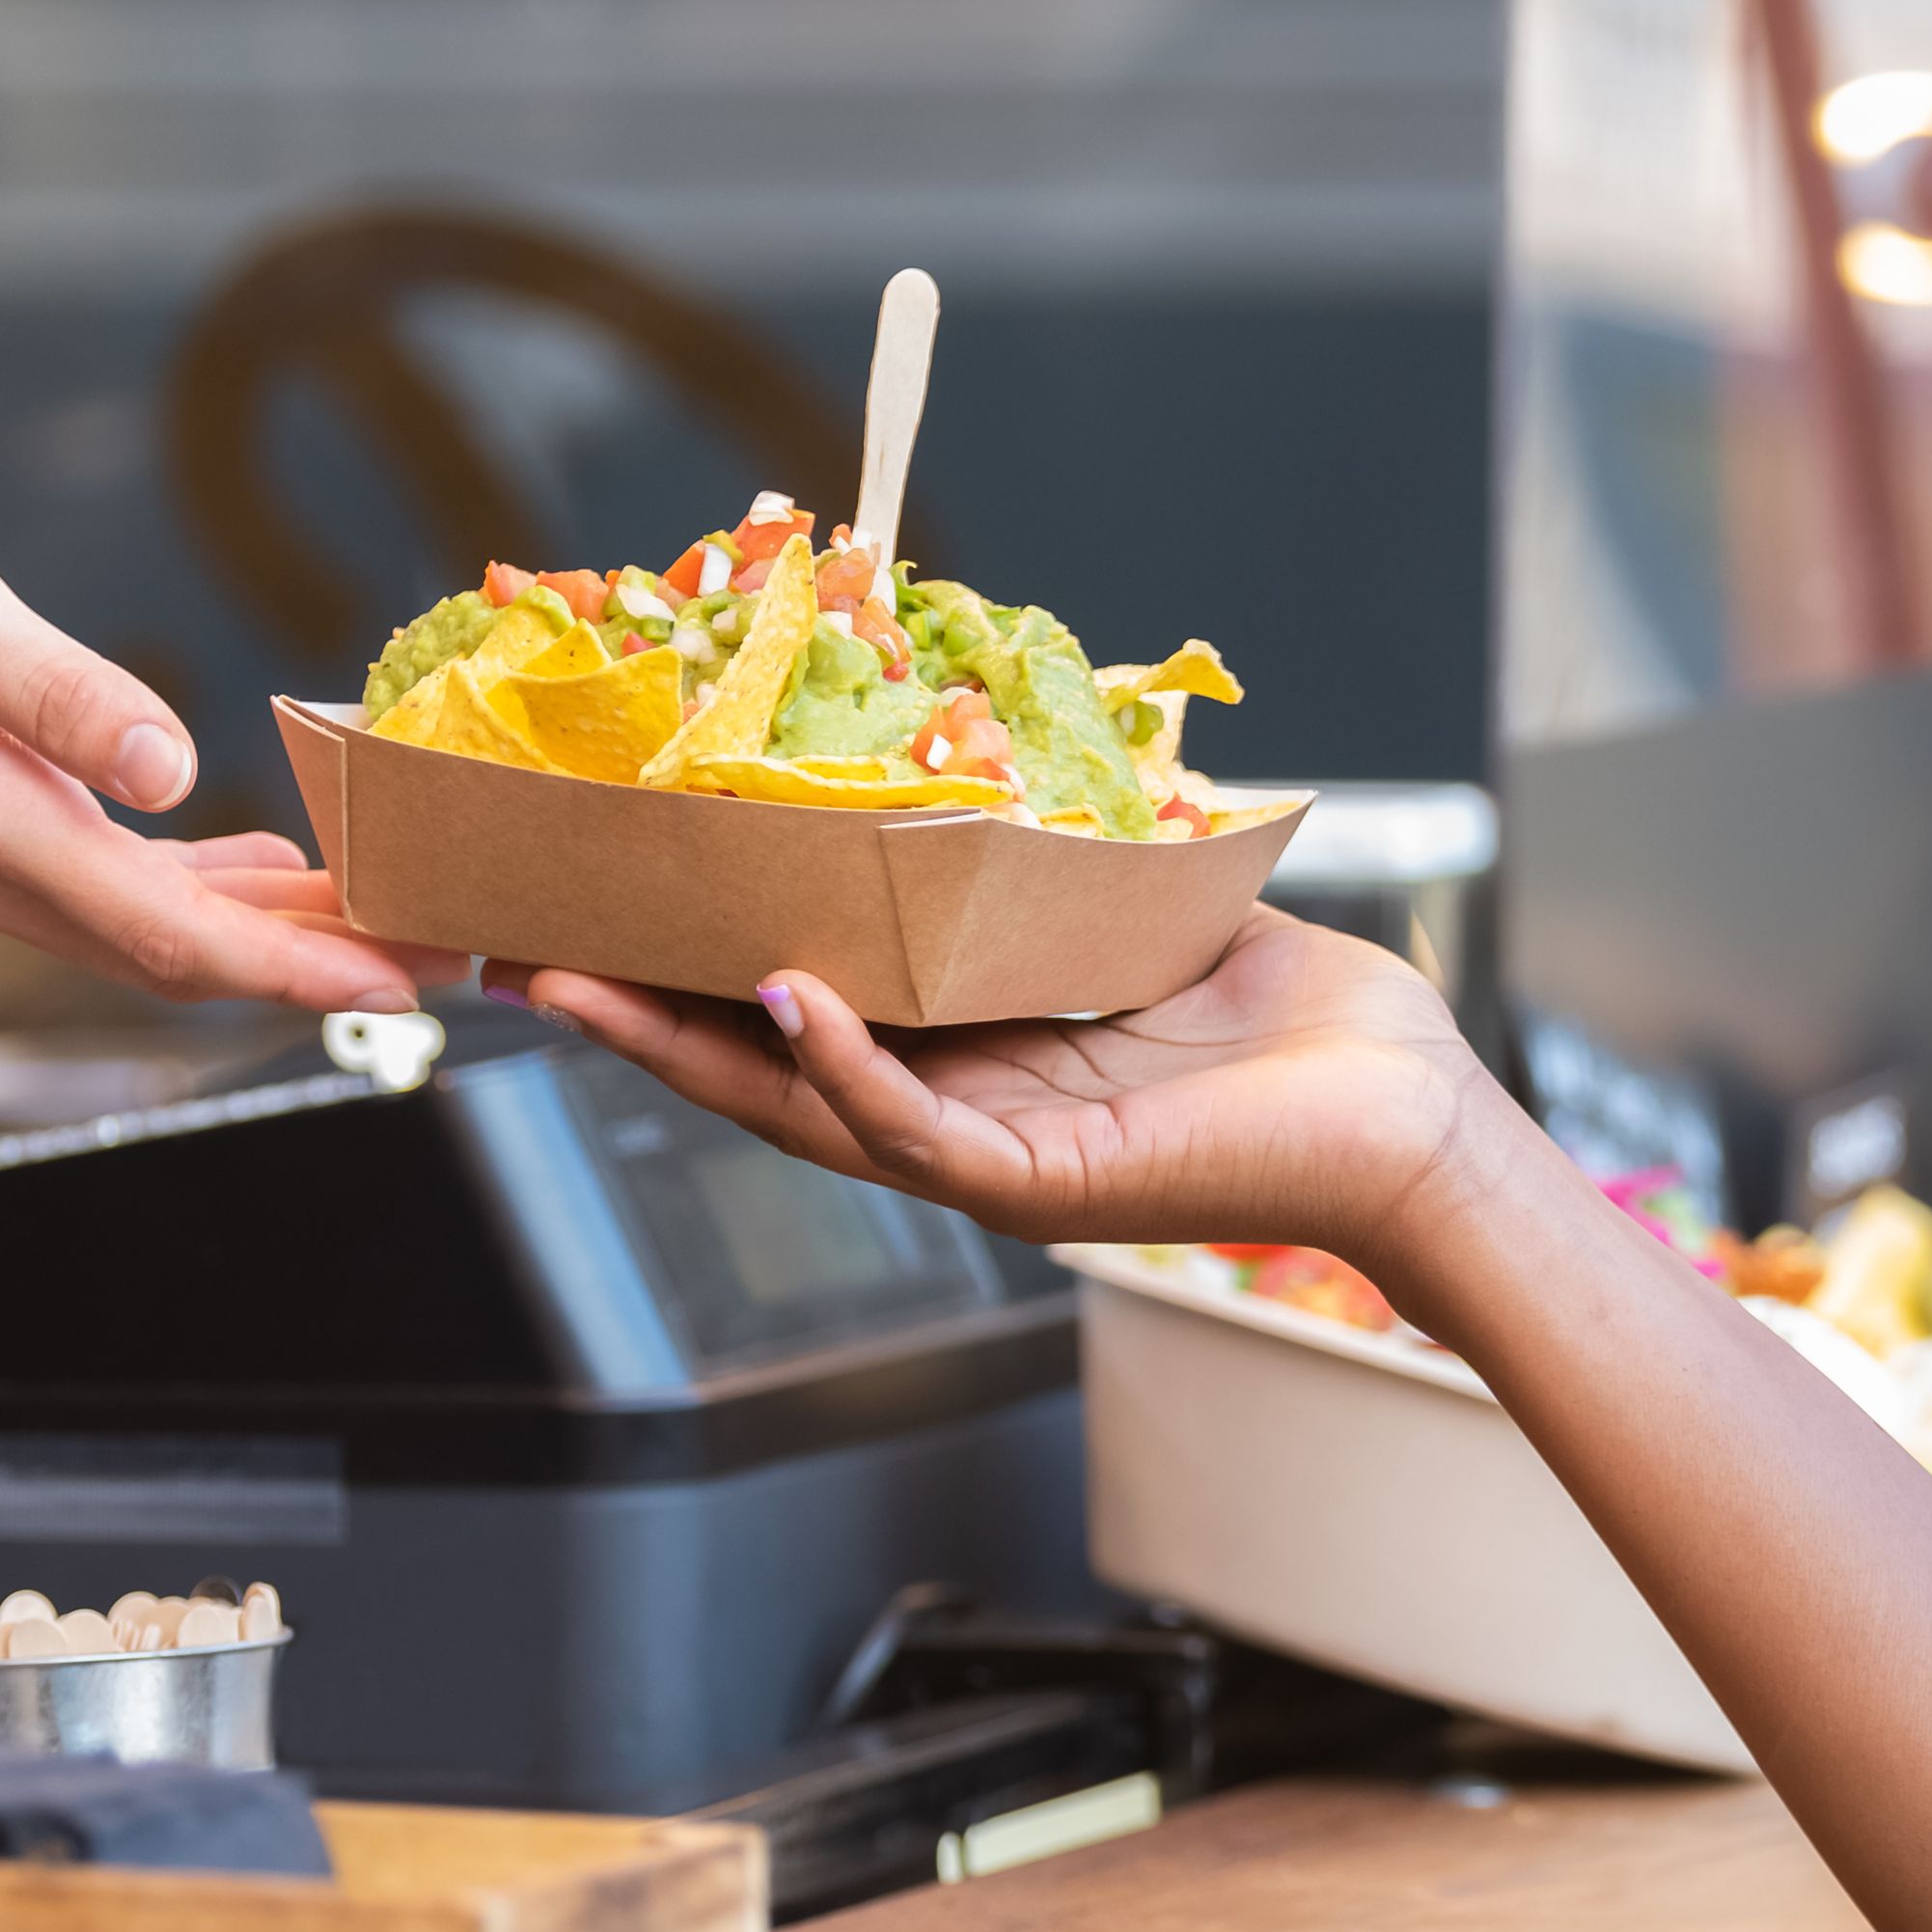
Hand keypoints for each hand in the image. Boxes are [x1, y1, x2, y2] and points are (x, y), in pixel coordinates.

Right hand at [0, 469, 444, 1012]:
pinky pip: (88, 889)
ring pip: (131, 927)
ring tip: (374, 912)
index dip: (296, 966)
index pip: (170, 935)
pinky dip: (179, 885)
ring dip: (250, 927)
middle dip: (306, 961)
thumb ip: (58, 696)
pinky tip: (246, 860)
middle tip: (441, 952)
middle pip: (167, 953)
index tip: (402, 979)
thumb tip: (173, 772)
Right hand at [507, 912, 1521, 1267]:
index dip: (690, 968)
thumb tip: (998, 746)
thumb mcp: (1151, 917)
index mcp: (977, 1060)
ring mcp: (995, 1162)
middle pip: (758, 1072)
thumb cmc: (1309, 1027)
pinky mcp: (1047, 1185)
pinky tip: (781, 999)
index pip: (800, 1017)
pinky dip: (841, 1067)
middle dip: (635, 1016)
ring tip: (585, 981)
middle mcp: (963, 1120)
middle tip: (520, 952)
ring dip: (688, 1047)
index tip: (596, 904)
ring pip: (803, 1110)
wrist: (1411, 1111)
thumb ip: (1057, 862)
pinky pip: (914, 1133)